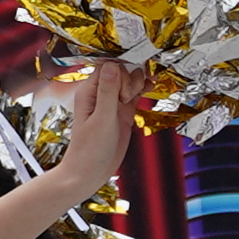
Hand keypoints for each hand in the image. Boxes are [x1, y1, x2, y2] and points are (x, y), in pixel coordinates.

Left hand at [52, 64, 139, 196]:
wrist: (89, 173)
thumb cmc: (89, 150)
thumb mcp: (102, 120)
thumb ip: (108, 93)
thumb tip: (113, 66)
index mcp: (89, 92)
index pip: (108, 67)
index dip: (121, 73)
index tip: (125, 91)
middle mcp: (99, 94)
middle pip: (121, 71)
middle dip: (130, 79)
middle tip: (127, 99)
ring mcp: (112, 102)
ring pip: (129, 80)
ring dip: (138, 83)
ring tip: (137, 97)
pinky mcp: (122, 112)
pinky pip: (134, 94)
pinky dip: (142, 89)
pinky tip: (150, 87)